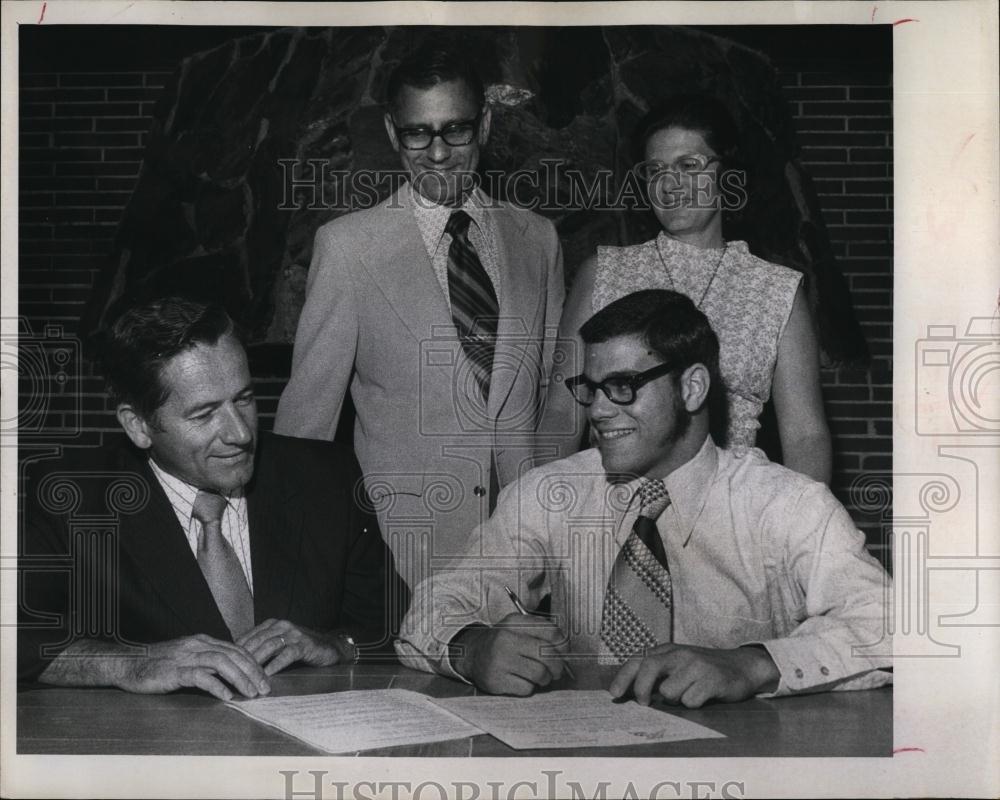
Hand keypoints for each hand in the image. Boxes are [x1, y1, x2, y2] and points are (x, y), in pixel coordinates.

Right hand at [123, 634, 270, 700]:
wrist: (127, 664)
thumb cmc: (157, 665)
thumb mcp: (186, 658)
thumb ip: (206, 662)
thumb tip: (229, 674)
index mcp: (202, 641)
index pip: (236, 649)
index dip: (253, 663)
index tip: (264, 677)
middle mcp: (197, 645)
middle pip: (234, 654)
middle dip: (253, 671)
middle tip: (265, 688)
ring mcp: (186, 657)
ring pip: (222, 663)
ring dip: (240, 678)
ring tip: (251, 693)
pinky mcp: (174, 671)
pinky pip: (200, 676)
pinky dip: (217, 686)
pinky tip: (227, 696)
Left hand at [236, 619, 343, 675]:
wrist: (329, 647)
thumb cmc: (301, 649)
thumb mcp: (279, 644)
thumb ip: (262, 648)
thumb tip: (236, 662)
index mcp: (272, 624)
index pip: (248, 636)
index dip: (235, 651)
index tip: (223, 665)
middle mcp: (282, 625)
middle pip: (256, 641)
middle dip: (242, 658)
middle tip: (230, 673)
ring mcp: (293, 634)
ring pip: (269, 647)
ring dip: (257, 664)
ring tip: (246, 677)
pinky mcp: (304, 644)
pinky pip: (286, 655)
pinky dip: (275, 665)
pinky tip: (267, 675)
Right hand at [452, 613, 568, 695]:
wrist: (474, 654)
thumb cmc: (504, 641)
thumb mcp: (518, 628)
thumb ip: (541, 634)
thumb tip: (566, 652)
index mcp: (514, 622)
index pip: (551, 631)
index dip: (563, 645)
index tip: (565, 652)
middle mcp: (505, 638)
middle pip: (547, 655)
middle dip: (558, 666)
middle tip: (557, 670)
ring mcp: (500, 660)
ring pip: (539, 674)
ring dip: (545, 678)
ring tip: (541, 676)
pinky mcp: (496, 680)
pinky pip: (527, 688)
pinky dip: (529, 687)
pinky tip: (522, 680)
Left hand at [609, 644, 779, 707]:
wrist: (742, 666)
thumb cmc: (704, 669)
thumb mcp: (678, 665)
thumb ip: (657, 673)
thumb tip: (632, 693)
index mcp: (668, 650)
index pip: (639, 660)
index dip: (623, 677)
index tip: (614, 695)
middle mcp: (680, 654)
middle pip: (649, 668)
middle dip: (641, 689)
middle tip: (644, 703)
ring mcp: (696, 665)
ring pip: (669, 692)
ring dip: (675, 700)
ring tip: (689, 694)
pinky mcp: (712, 679)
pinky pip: (690, 701)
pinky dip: (693, 705)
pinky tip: (703, 696)